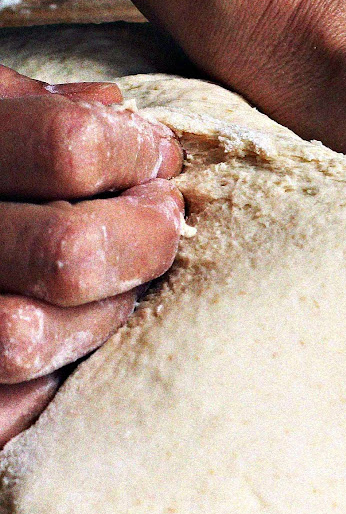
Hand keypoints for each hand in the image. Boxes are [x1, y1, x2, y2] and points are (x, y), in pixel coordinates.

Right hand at [0, 67, 183, 446]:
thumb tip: (112, 107)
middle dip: (143, 239)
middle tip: (161, 221)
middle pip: (68, 252)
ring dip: (105, 311)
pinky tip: (56, 338)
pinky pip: (0, 406)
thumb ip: (21, 110)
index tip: (155, 158)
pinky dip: (47, 379)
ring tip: (119, 286)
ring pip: (33, 337)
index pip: (65, 148)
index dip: (133, 152)